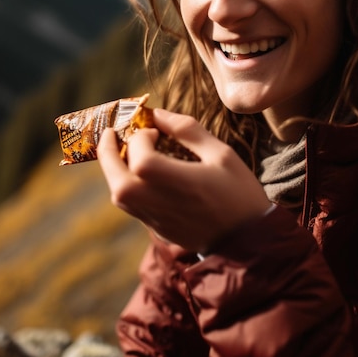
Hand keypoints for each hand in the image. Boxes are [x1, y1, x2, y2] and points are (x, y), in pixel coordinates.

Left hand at [96, 108, 270, 252]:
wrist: (249, 242)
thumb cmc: (239, 192)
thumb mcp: (221, 153)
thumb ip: (188, 131)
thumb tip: (158, 115)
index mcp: (180, 183)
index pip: (141, 158)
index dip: (141, 138)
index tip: (154, 129)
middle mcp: (161, 204)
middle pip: (118, 181)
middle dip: (107, 154)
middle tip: (111, 134)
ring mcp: (156, 220)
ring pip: (119, 196)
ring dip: (114, 170)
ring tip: (123, 151)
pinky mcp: (157, 229)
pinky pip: (130, 206)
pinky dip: (125, 185)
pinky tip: (137, 172)